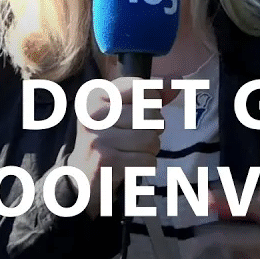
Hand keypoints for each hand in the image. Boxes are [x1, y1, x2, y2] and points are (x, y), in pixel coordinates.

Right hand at [66, 76, 170, 216]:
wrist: (83, 176)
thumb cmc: (111, 137)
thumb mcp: (124, 109)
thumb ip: (151, 95)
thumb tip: (176, 83)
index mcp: (95, 95)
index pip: (143, 88)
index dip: (152, 103)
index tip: (137, 114)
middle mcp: (92, 113)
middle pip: (151, 115)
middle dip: (153, 129)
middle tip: (133, 138)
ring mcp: (97, 138)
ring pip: (151, 138)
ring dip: (150, 149)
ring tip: (131, 152)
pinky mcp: (105, 162)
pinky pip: (148, 160)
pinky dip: (145, 165)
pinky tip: (129, 165)